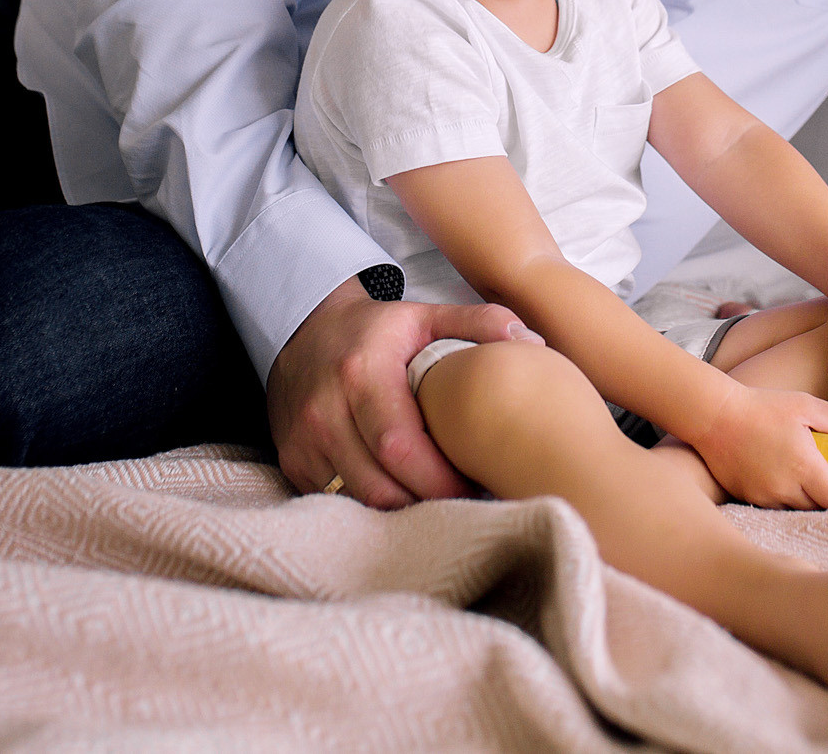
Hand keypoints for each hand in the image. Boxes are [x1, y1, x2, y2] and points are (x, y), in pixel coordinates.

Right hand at [267, 277, 539, 506]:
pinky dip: (373, 507)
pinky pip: (339, 501)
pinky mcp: (294, 463)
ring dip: (403, 512)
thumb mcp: (425, 315)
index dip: (440, 477)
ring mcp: (304, 442)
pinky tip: (402, 497)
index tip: (475, 483)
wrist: (302, 331)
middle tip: (466, 501)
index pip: (400, 446)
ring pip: (360, 501)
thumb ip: (480, 323)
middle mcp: (325, 411)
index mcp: (361, 374)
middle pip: (381, 485)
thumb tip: (532, 344)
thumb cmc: (375, 331)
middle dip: (429, 503)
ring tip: (439, 501)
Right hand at [687, 382, 827, 508]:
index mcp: (803, 466)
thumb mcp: (803, 404)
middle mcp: (784, 487)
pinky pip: (774, 505)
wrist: (714, 416)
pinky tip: (783, 478)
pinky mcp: (747, 496)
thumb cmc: (760, 407)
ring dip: (808, 499)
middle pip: (819, 507)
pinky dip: (785, 497)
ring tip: (808, 478)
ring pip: (796, 508)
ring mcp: (764, 495)